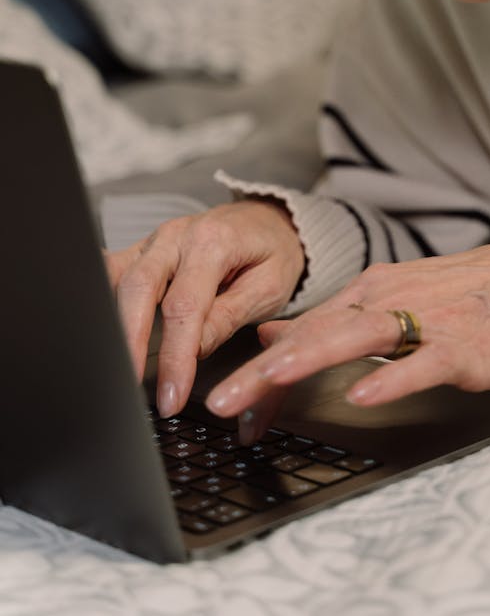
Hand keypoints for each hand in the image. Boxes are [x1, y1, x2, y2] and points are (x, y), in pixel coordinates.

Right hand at [106, 199, 304, 417]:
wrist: (270, 220)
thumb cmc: (273, 253)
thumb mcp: (270, 286)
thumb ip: (230, 316)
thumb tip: (194, 351)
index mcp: (214, 243)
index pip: (185, 306)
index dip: (176, 356)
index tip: (172, 396)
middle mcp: (178, 236)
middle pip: (139, 289)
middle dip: (130, 344)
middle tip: (129, 388)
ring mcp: (155, 240)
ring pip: (118, 279)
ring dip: (110, 324)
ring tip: (110, 368)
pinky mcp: (143, 250)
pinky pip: (113, 270)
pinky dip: (99, 296)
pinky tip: (90, 325)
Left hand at [205, 235, 489, 430]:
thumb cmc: (471, 296)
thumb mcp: (396, 296)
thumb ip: (337, 317)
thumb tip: (275, 331)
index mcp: (371, 290)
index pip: (303, 329)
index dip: (260, 366)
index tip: (225, 401)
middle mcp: (390, 298)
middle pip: (315, 335)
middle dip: (262, 370)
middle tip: (218, 402)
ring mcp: (426, 320)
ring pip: (354, 340)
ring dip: (305, 362)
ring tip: (264, 387)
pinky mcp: (463, 345)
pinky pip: (422, 363)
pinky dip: (392, 377)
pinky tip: (363, 394)